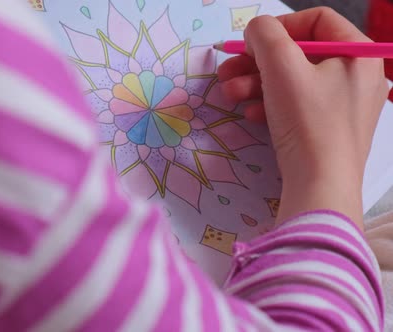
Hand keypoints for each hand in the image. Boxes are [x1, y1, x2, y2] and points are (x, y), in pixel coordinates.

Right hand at [217, 8, 389, 226]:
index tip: (249, 44)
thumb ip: (264, 36)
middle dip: (256, 62)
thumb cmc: (308, 121)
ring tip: (229, 95)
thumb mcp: (281, 68)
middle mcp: (355, 77)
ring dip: (255, 84)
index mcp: (357, 54)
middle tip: (226, 71)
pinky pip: (296, 106)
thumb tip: (256, 30)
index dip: (278, 26)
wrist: (320, 186)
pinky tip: (250, 115)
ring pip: (292, 82)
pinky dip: (270, 105)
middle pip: (298, 54)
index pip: (316, 21)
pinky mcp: (328, 130)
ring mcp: (343, 106)